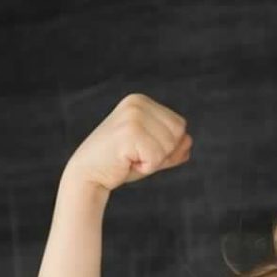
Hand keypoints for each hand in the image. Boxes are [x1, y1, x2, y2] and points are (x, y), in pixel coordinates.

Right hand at [62, 93, 191, 191]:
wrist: (88, 175)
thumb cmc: (120, 163)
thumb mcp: (152, 152)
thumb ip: (173, 147)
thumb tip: (189, 141)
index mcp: (142, 101)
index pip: (180, 125)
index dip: (167, 146)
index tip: (140, 148)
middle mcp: (137, 103)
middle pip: (178, 133)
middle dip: (162, 153)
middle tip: (135, 155)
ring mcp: (133, 116)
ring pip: (169, 146)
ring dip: (153, 161)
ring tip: (130, 157)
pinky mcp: (130, 132)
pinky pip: (157, 157)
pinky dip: (146, 167)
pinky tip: (126, 162)